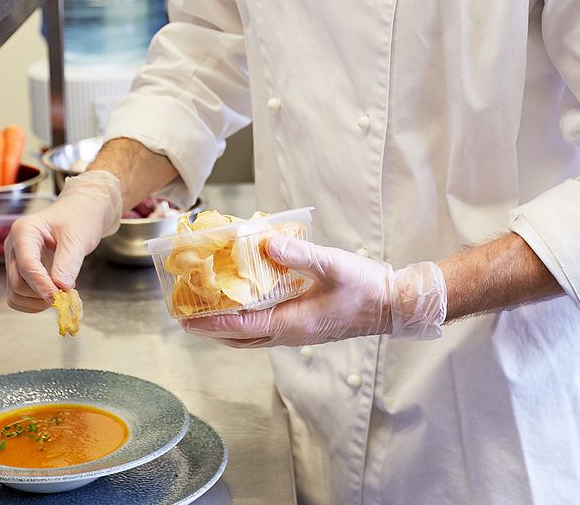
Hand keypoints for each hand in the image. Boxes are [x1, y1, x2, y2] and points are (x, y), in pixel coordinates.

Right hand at [4, 171, 122, 312]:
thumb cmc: (78, 218)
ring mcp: (14, 259)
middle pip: (17, 282)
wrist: (80, 213)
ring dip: (37, 301)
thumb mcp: (78, 237)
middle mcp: (13, 245)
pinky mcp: (19, 271)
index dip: (42, 285)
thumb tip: (61, 288)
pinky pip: (18, 297)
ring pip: (15, 294)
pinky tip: (53, 293)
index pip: (27, 265)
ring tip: (61, 293)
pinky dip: (34, 303)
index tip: (60, 296)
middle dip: (41, 294)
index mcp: (24, 230)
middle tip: (66, 295)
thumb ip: (68, 262)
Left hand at [181, 234, 446, 347]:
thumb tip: (264, 241)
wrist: (394, 305)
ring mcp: (298, 333)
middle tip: (186, 316)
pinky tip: (243, 303)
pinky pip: (265, 329)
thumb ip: (298, 253)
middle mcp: (290, 334)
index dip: (210, 322)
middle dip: (211, 328)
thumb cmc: (366, 286)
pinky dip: (246, 321)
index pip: (240, 326)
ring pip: (252, 336)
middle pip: (240, 338)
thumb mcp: (332, 264)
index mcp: (292, 323)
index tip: (185, 319)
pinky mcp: (305, 327)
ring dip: (227, 326)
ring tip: (206, 311)